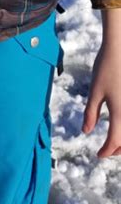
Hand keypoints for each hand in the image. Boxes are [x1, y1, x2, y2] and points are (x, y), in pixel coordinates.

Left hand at [82, 15, 120, 156]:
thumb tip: (86, 131)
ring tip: (114, 141)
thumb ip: (90, 113)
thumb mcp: (94, 91)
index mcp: (120, 113)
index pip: (115, 141)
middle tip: (106, 150)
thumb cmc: (105, 68)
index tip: (98, 154)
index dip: (106, 151)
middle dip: (118, 149)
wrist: (119, 49)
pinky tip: (120, 124)